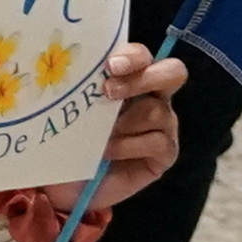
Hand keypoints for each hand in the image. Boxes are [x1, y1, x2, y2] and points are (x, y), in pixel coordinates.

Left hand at [0, 42, 186, 241]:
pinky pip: (157, 141)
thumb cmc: (68, 140)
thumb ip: (82, 89)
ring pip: (157, 111)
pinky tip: (107, 154)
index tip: (109, 67)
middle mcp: (153, 96)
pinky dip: (129, 146)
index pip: (142, 56)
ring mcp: (163, 124)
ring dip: (123, 124)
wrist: (68, 186)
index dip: (132, 56)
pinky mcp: (165, 152)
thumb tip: (76, 70)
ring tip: (99, 138)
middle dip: (142, 79)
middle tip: (109, 92)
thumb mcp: (72, 111)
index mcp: (130, 78)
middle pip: (173, 72)